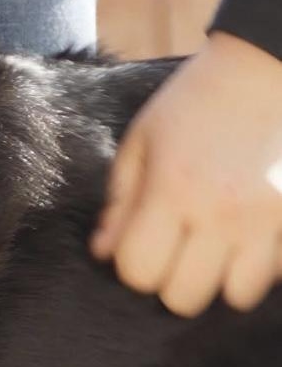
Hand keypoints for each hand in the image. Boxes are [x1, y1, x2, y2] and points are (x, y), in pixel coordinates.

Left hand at [92, 32, 281, 316]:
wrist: (264, 68)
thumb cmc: (192, 102)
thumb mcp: (141, 141)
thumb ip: (120, 200)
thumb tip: (103, 251)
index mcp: (172, 189)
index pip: (138, 270)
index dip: (129, 263)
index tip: (136, 242)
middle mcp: (220, 214)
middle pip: (183, 298)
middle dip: (169, 279)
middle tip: (172, 247)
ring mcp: (267, 222)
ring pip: (236, 297)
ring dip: (218, 278)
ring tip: (212, 244)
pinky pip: (276, 275)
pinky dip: (258, 266)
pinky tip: (247, 237)